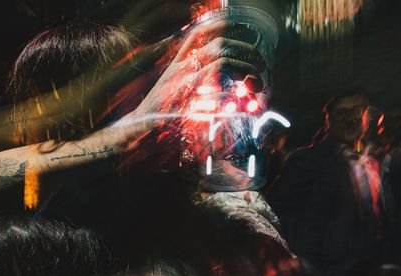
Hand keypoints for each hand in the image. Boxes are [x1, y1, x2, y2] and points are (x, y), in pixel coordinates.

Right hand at [132, 19, 264, 120]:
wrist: (140, 124)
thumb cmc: (162, 109)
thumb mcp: (177, 87)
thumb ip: (197, 80)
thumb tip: (227, 80)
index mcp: (178, 62)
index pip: (200, 34)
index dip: (224, 27)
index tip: (246, 33)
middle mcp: (180, 67)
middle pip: (218, 45)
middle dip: (245, 51)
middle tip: (260, 64)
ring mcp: (182, 81)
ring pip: (220, 62)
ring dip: (244, 69)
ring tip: (256, 82)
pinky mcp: (185, 97)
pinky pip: (214, 88)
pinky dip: (232, 91)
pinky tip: (240, 98)